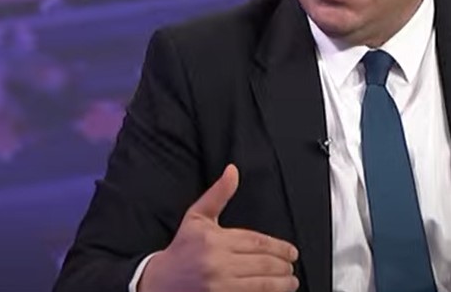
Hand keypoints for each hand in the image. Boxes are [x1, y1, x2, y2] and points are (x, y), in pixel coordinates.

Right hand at [138, 165, 300, 291]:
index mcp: (214, 240)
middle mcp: (217, 262)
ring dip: (281, 283)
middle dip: (283, 265)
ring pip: (261, 283)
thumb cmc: (182, 250)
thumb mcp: (197, 218)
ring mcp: (219, 285)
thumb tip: (232, 171)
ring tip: (291, 281)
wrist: (158, 282)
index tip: (292, 252)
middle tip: (292, 265)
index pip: (257, 242)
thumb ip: (218, 194)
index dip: (279, 247)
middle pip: (263, 263)